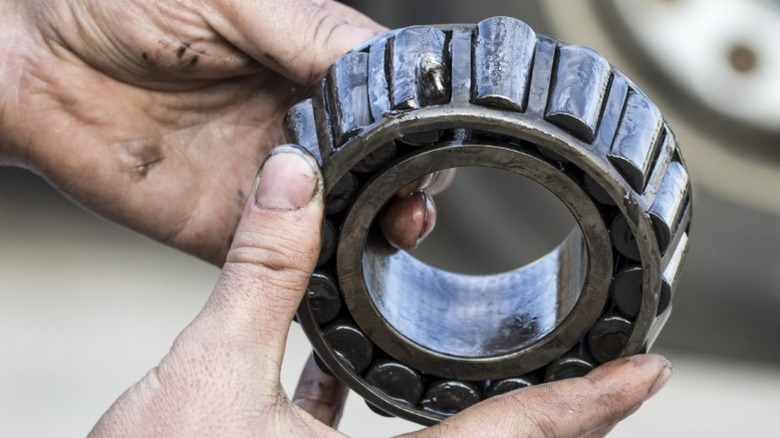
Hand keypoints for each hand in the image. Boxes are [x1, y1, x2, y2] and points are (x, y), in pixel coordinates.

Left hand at [0, 0, 441, 263]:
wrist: (33, 60)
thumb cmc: (117, 2)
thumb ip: (310, 34)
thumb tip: (382, 63)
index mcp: (303, 66)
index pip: (382, 103)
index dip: (412, 128)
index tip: (429, 149)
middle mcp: (292, 124)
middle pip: (372, 166)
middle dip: (403, 187)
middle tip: (414, 202)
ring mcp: (261, 177)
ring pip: (337, 216)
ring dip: (371, 229)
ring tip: (392, 229)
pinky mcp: (222, 223)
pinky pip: (277, 254)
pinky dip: (311, 265)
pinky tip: (338, 261)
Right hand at [90, 147, 671, 436]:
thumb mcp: (203, 377)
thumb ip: (261, 273)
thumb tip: (292, 182)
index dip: (591, 403)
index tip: (646, 372)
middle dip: (561, 415)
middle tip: (608, 373)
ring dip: (488, 413)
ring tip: (519, 371)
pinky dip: (381, 411)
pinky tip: (350, 373)